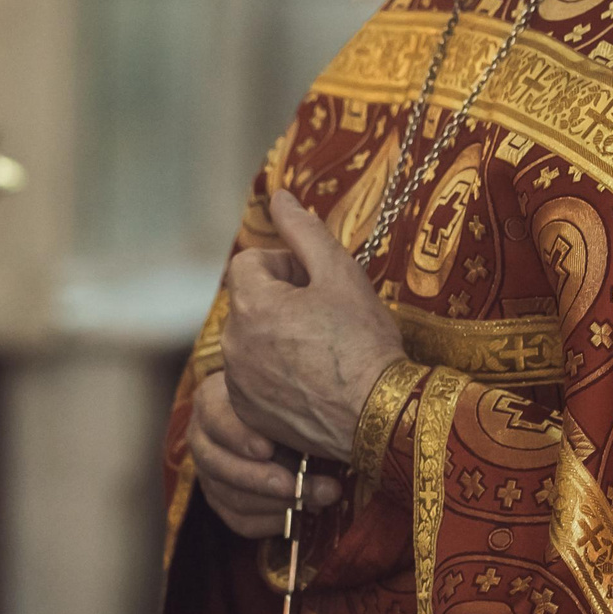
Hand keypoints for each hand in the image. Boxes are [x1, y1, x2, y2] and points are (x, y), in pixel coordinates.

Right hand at [190, 370, 342, 538]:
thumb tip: (321, 435)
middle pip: (219, 465)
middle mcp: (202, 439)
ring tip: (316, 500)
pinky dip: (273, 522)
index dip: (238, 436)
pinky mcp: (221, 501)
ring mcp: (208, 474)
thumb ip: (288, 411)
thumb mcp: (278, 395)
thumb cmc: (277, 401)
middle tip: (296, 485)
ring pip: (232, 497)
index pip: (215, 419)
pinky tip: (301, 514)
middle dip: (260, 479)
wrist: (267, 417)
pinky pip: (241, 521)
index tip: (267, 448)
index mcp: (210, 402)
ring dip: (276, 504)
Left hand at [220, 190, 402, 465]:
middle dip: (281, 299)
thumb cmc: (364, 342)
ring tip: (323, 349)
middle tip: (326, 315)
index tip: (316, 282)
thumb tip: (280, 197)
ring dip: (277, 335)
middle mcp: (233, 343)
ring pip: (250, 340)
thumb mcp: (341, 274)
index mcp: (250, 304)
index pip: (249, 262)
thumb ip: (305, 231)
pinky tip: (313, 379)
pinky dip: (274, 373)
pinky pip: (252, 378)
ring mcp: (237, 381)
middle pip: (248, 301)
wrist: (379, 416)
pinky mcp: (247, 413)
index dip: (284, 265)